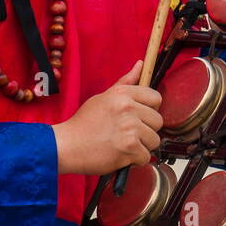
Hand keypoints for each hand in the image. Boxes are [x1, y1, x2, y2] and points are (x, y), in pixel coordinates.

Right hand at [52, 60, 162, 174]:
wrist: (67, 145)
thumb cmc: (83, 124)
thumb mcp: (103, 97)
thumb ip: (125, 82)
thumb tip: (141, 65)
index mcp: (123, 94)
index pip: (156, 98)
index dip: (150, 109)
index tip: (141, 116)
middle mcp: (128, 109)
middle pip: (158, 121)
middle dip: (147, 129)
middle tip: (129, 133)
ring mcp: (130, 129)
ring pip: (154, 140)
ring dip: (142, 146)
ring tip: (124, 144)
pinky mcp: (129, 148)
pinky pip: (145, 156)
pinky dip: (135, 160)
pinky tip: (122, 154)